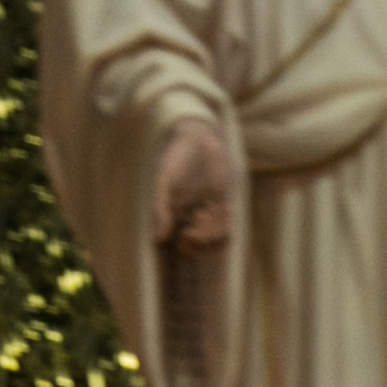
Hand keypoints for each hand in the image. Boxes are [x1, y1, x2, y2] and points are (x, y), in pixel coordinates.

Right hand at [153, 120, 231, 250]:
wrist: (198, 139)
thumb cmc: (177, 158)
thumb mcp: (165, 181)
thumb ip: (161, 209)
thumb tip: (158, 239)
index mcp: (174, 216)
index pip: (184, 247)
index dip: (187, 248)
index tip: (183, 236)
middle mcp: (190, 218)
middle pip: (201, 247)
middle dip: (202, 241)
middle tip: (197, 221)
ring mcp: (207, 213)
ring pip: (217, 239)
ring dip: (215, 231)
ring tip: (208, 210)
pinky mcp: (222, 205)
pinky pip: (228, 227)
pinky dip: (226, 223)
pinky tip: (223, 208)